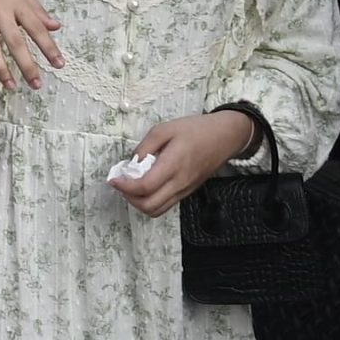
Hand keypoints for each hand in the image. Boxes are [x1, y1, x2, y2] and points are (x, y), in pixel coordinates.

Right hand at [0, 0, 63, 89]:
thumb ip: (37, 10)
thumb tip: (56, 27)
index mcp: (17, 3)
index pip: (37, 29)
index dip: (49, 47)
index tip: (59, 65)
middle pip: (15, 42)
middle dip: (27, 65)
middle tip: (37, 84)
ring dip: (1, 69)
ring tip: (12, 86)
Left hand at [116, 110, 258, 217]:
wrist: (226, 137)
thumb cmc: (196, 129)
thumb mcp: (165, 129)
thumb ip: (145, 146)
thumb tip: (132, 163)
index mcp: (173, 164)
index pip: (145, 186)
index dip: (125, 186)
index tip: (114, 179)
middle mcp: (180, 182)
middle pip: (149, 206)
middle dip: (129, 198)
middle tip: (121, 183)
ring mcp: (185, 190)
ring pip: (157, 210)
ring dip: (139, 203)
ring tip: (131, 186)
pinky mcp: (188, 192)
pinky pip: (166, 205)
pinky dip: (151, 201)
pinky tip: (146, 186)